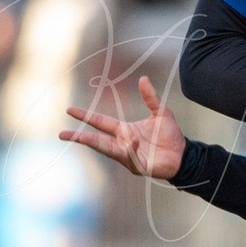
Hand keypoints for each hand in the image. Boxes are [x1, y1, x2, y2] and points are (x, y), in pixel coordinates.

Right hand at [61, 76, 185, 178]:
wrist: (183, 155)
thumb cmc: (170, 136)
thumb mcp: (161, 112)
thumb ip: (150, 97)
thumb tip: (143, 78)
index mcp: (124, 131)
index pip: (100, 123)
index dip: (85, 116)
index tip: (69, 110)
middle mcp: (122, 144)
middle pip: (96, 141)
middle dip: (79, 138)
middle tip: (62, 135)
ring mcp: (128, 157)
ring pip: (110, 151)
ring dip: (105, 144)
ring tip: (104, 137)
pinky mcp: (137, 167)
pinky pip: (130, 158)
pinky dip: (131, 150)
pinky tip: (135, 142)